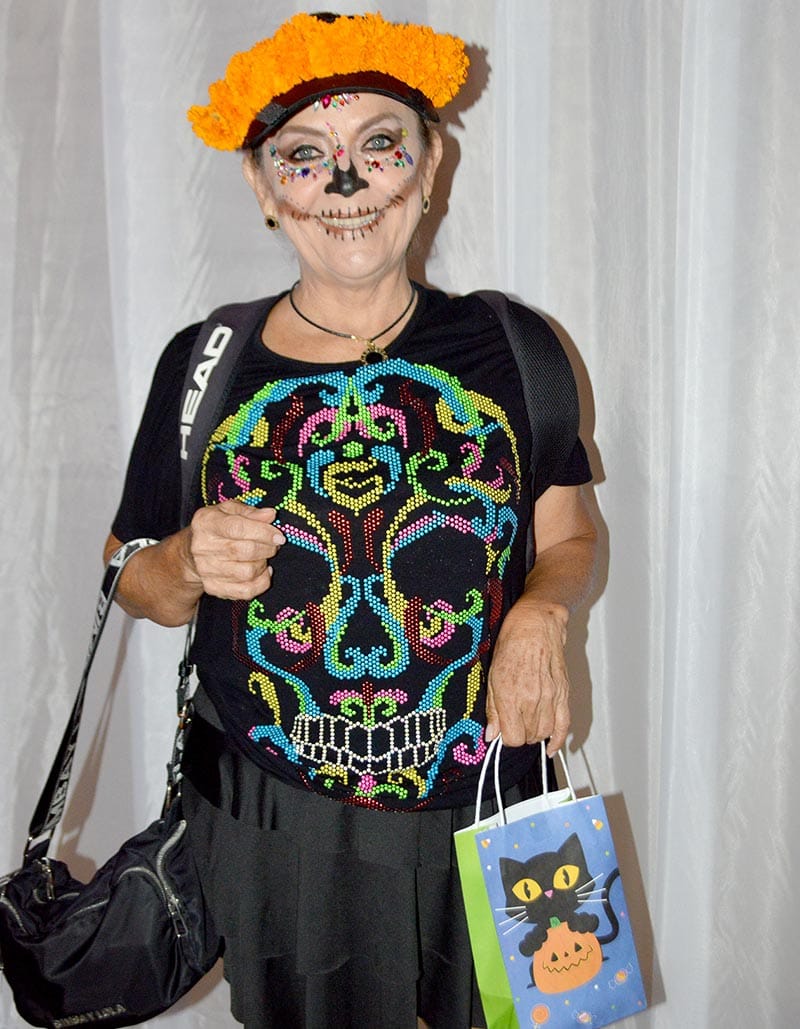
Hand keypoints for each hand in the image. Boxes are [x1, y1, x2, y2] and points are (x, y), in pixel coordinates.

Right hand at [186, 499, 285, 599]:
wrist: (192, 550)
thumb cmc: (217, 526)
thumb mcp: (230, 510)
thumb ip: (251, 512)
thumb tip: (270, 515)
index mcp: (206, 523)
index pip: (238, 528)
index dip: (263, 532)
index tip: (278, 536)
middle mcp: (203, 547)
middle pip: (245, 551)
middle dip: (267, 548)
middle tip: (273, 545)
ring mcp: (206, 570)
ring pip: (248, 573)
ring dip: (263, 564)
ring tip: (263, 556)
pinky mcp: (214, 587)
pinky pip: (246, 591)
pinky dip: (261, 582)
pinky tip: (262, 572)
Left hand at [485, 597, 570, 755]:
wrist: (536, 624)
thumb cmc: (511, 645)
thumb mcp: (492, 676)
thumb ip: (493, 709)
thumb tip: (491, 735)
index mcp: (512, 696)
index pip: (512, 738)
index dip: (505, 737)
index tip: (501, 729)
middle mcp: (533, 700)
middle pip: (528, 737)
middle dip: (519, 734)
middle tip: (512, 722)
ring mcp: (551, 697)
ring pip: (544, 733)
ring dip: (534, 734)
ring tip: (526, 723)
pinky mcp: (563, 693)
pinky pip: (564, 724)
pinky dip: (558, 740)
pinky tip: (551, 748)